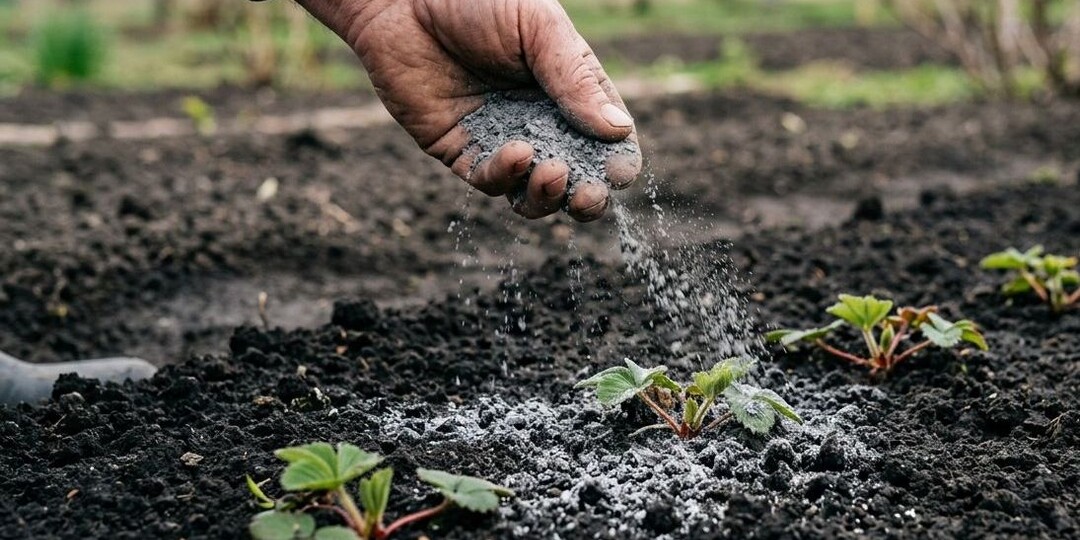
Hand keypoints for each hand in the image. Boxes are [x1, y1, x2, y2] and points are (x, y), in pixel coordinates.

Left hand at [298, 0, 640, 220]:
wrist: (403, 0)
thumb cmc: (478, 0)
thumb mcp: (539, 29)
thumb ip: (576, 80)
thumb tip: (618, 132)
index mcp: (570, 90)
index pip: (607, 140)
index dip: (616, 162)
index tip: (618, 172)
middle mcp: (539, 121)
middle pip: (576, 177)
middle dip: (587, 196)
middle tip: (588, 195)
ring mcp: (501, 140)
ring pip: (534, 193)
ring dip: (548, 197)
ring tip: (552, 174)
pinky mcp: (461, 151)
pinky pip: (490, 181)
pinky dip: (506, 177)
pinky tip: (517, 154)